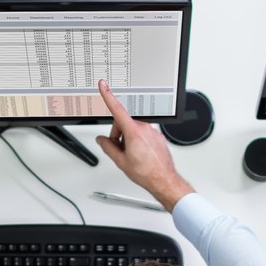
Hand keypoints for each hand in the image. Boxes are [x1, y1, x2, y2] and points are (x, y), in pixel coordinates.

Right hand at [94, 79, 194, 209]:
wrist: (164, 180)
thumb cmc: (146, 172)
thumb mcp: (121, 161)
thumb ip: (108, 147)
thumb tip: (101, 140)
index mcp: (134, 132)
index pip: (117, 109)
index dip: (108, 96)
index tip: (104, 85)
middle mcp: (144, 128)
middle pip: (123, 123)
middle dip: (117, 135)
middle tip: (119, 150)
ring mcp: (152, 131)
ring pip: (133, 129)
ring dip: (127, 139)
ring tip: (131, 155)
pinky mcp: (157, 136)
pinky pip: (143, 134)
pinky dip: (137, 141)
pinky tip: (140, 154)